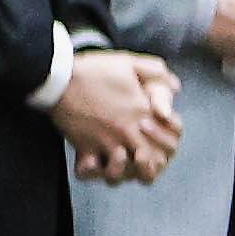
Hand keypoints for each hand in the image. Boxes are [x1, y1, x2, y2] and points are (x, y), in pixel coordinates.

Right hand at [53, 44, 181, 183]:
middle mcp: (128, 131)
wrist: (60, 76)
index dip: (167, 147)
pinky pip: (88, 170)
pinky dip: (90, 171)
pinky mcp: (83, 146)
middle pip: (149, 165)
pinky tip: (92, 163)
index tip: (157, 141)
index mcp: (143, 112)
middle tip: (140, 160)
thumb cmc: (93, 69)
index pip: (169, 142)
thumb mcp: (131, 62)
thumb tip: (175, 88)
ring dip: (119, 171)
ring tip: (115, 163)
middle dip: (148, 167)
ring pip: (120, 173)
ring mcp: (105, 141)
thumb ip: (157, 73)